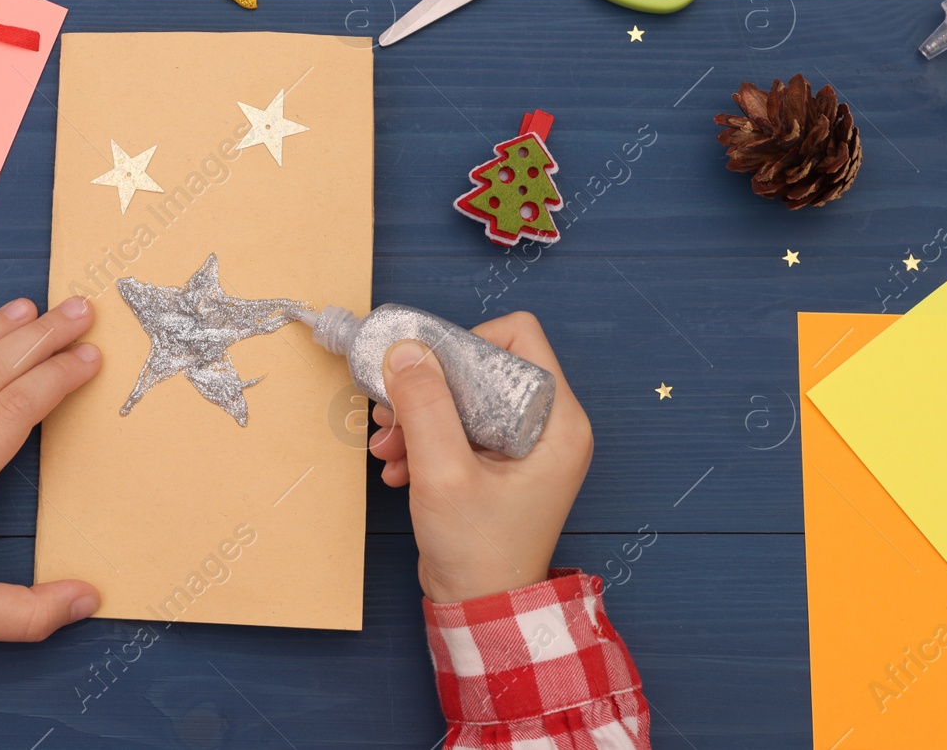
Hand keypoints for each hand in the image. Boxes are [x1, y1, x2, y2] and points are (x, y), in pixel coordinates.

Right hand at [368, 311, 592, 603]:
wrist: (480, 610)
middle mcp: (546, 426)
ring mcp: (520, 445)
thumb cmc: (480, 553)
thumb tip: (406, 350)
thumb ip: (425, 407)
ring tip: (388, 448)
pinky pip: (455, 424)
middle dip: (429, 386)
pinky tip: (398, 467)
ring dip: (417, 415)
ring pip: (462, 394)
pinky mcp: (496, 462)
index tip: (427, 372)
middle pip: (482, 364)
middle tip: (393, 412)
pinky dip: (421, 439)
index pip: (518, 338)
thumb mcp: (444, 474)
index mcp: (558, 422)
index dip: (467, 344)